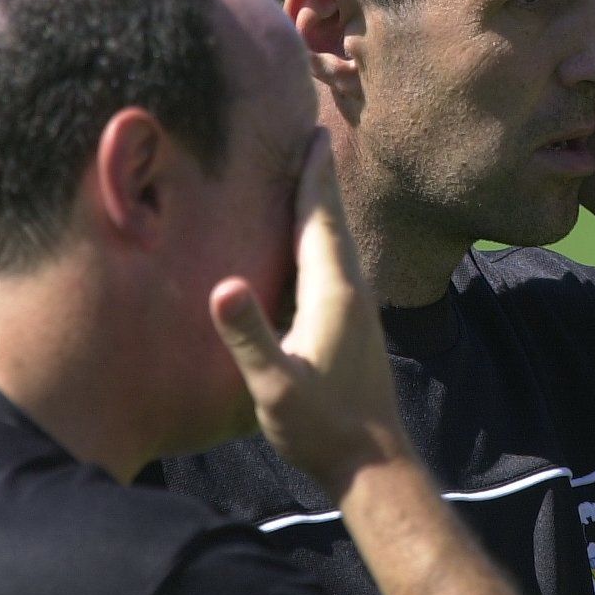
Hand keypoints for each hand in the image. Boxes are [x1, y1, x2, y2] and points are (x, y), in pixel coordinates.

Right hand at [208, 130, 408, 496]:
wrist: (372, 462)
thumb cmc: (321, 427)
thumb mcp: (276, 387)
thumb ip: (249, 337)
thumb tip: (223, 286)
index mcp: (334, 292)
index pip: (319, 219)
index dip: (312, 176)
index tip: (312, 132)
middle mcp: (352, 289)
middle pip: (333, 219)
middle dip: (319, 177)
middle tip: (312, 134)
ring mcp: (357, 306)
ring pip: (337, 241)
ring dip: (322, 205)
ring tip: (308, 176)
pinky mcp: (353, 323)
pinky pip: (335, 263)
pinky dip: (321, 237)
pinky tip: (308, 245)